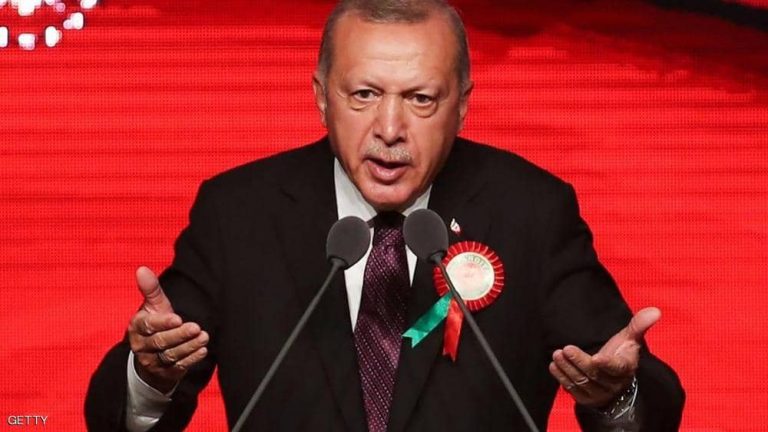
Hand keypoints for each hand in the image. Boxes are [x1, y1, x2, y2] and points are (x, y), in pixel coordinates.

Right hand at [127, 266, 208, 392]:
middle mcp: (142, 346)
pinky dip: (191, 359)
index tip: (178, 318)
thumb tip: (142, 269)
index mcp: (137, 327)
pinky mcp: (166, 372)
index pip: (148, 325)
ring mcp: (153, 361)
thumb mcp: (153, 306)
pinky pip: (179, 366)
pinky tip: (202, 350)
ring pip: (170, 355)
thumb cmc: (155, 322)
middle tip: (196, 327)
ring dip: (189, 346)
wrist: (152, 353)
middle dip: (179, 335)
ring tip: (204, 337)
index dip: (163, 323)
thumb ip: (151, 289)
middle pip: (160, 342)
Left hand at [548, 307, 660, 407]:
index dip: (607, 364)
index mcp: (625, 368)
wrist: (615, 378)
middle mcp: (613, 384)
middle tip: (566, 349)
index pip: (616, 368)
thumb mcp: (629, 339)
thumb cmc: (621, 353)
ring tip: (557, 354)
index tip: (597, 358)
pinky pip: (573, 390)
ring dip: (568, 369)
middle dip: (579, 361)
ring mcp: (599, 393)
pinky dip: (562, 378)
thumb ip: (639, 325)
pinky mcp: (586, 398)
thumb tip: (655, 310)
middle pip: (594, 374)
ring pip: (582, 382)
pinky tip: (554, 366)